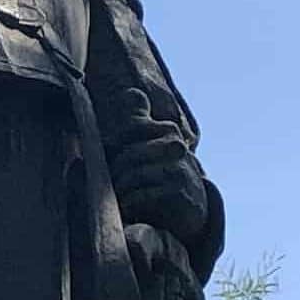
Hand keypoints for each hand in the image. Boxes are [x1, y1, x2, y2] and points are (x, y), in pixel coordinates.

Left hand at [106, 88, 207, 241]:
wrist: (191, 208)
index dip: (115, 143)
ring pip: (136, 174)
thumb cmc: (162, 173)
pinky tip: (126, 207)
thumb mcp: (149, 144)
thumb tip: (132, 92)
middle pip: (130, 154)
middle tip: (108, 182)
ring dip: (121, 188)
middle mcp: (176, 146)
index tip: (110, 155)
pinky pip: (145, 194)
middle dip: (116, 170)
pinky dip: (130, 202)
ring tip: (116, 195)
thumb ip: (139, 120)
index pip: (133, 129)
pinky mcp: (181, 193)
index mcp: (167, 131)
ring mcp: (180, 169)